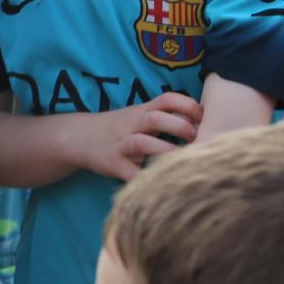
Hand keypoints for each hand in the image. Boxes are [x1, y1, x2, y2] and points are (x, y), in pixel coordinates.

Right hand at [81, 91, 201, 180]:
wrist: (77, 138)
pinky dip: (147, 180)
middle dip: (180, 127)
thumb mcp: (139, 116)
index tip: (203, 118)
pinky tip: (163, 184)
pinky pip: (132, 173)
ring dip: (167, 152)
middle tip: (197, 140)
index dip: (188, 106)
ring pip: (144, 144)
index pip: (166, 99)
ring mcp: (121, 145)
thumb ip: (166, 116)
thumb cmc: (120, 128)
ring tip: (184, 161)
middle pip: (156, 118)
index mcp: (141, 112)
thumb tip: (206, 122)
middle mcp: (132, 125)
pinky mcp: (113, 164)